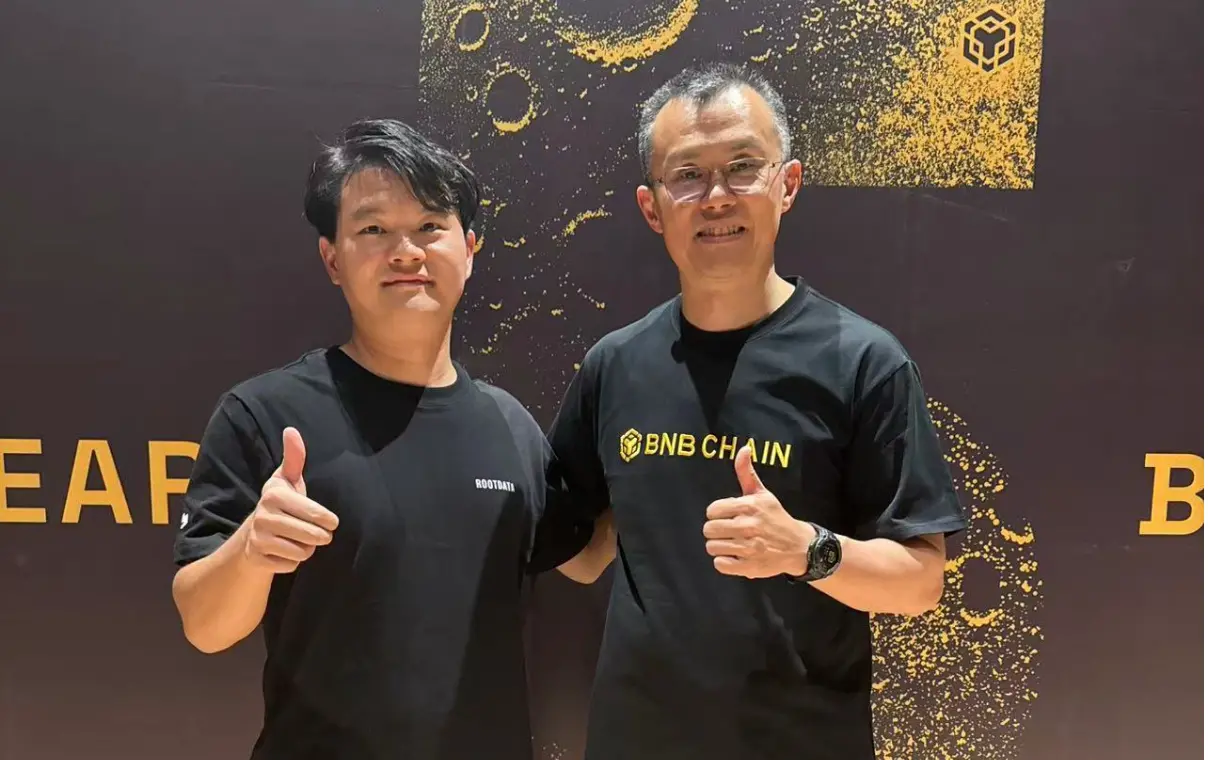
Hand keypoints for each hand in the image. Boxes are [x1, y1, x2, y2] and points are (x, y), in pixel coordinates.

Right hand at [242, 427, 339, 573]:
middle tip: (316, 532)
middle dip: (319, 536)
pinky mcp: (258, 559)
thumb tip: (291, 430)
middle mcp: (263, 515)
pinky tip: (283, 551)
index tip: (332, 521)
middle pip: (312, 535)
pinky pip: (291, 566)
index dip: (327, 520)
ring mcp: (258, 539)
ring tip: (296, 539)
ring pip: (303, 552)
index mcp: (274, 494)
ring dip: (306, 549)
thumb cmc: (281, 504)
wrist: (253, 534)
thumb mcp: (288, 480)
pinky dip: (292, 562)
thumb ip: (294, 458)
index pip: (315, 513)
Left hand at [703, 445, 813, 578]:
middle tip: (728, 532)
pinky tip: (735, 557)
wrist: (799, 546)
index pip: (712, 510)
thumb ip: (746, 473)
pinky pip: (720, 565)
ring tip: (732, 544)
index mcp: (749, 506)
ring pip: (712, 547)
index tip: (727, 517)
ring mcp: (748, 548)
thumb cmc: (776, 518)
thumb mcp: (762, 494)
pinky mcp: (749, 567)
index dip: (717, 514)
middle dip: (716, 531)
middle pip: (709, 530)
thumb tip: (743, 448)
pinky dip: (724, 562)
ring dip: (719, 547)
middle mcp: (748, 526)